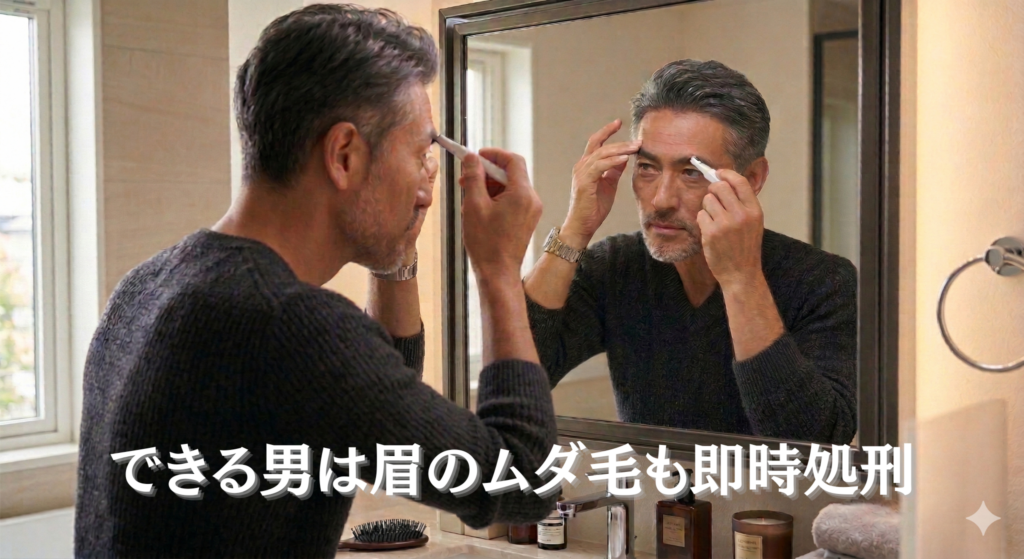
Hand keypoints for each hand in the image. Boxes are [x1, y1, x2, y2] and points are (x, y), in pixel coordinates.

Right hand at [460, 148, 542, 281]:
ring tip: (469, 198)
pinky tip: (479, 209)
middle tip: (465, 179)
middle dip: (487, 173)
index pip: (512, 160)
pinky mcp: (526, 219)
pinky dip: (496, 198)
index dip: (493, 154)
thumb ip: (473, 177)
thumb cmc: (486, 243)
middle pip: (511, 173)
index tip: (476, 156)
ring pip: (510, 186)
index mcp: (522, 194)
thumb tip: (472, 158)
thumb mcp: (474, 205)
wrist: (498, 273)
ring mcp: (531, 210)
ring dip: (489, 186)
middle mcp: (531, 199)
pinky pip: (512, 199)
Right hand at [562, 119, 639, 246]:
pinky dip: (613, 160)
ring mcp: (581, 173)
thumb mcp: (609, 184)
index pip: (596, 142)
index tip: (619, 122)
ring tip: (636, 146)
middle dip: (619, 139)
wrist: (582, 226)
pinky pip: (600, 166)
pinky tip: (625, 158)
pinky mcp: (584, 182)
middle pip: (599, 144)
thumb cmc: (594, 208)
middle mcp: (581, 166)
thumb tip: (624, 156)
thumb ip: (614, 170)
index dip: (607, 131)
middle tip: (637, 138)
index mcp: (586, 165)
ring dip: (620, 148)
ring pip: (601, 153)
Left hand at [696, 169, 764, 287]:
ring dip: (707, 207)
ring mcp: (726, 224)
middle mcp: (741, 215)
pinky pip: (700, 215)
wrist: (741, 274)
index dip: (726, 174)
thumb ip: (742, 203)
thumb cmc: (745, 247)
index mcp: (755, 211)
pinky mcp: (711, 233)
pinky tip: (710, 232)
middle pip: (719, 187)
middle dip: (712, 190)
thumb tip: (725, 180)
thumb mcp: (753, 223)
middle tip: (712, 198)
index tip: (718, 173)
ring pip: (707, 200)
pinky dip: (702, 221)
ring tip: (714, 221)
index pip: (739, 182)